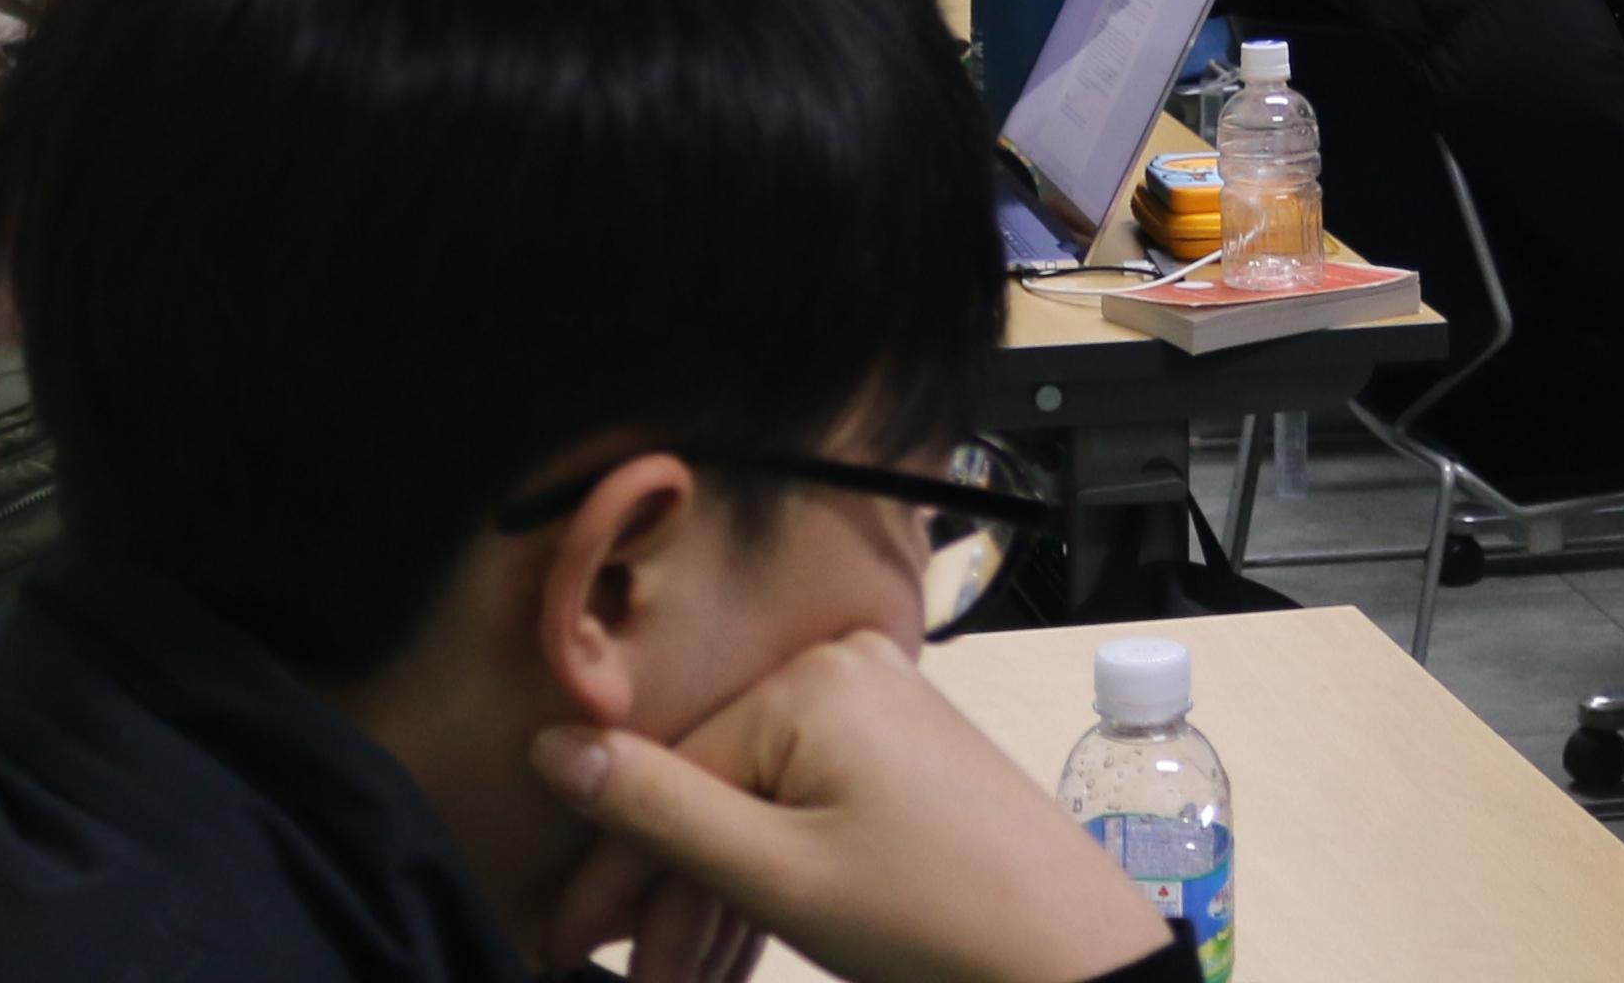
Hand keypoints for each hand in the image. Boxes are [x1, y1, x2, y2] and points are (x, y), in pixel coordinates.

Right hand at [535, 634, 1174, 982]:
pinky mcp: (903, 752)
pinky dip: (771, 878)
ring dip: (714, 901)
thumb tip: (553, 748)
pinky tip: (733, 948)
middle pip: (714, 790)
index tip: (565, 941)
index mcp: (809, 682)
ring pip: (758, 808)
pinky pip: (806, 807)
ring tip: (686, 982)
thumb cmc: (933, 918)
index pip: (671, 774)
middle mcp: (843, 671)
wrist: (1070, 956)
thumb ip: (659, 811)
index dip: (613, 870)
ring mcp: (879, 708)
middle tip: (638, 978)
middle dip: (668, 899)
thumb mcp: (776, 875)